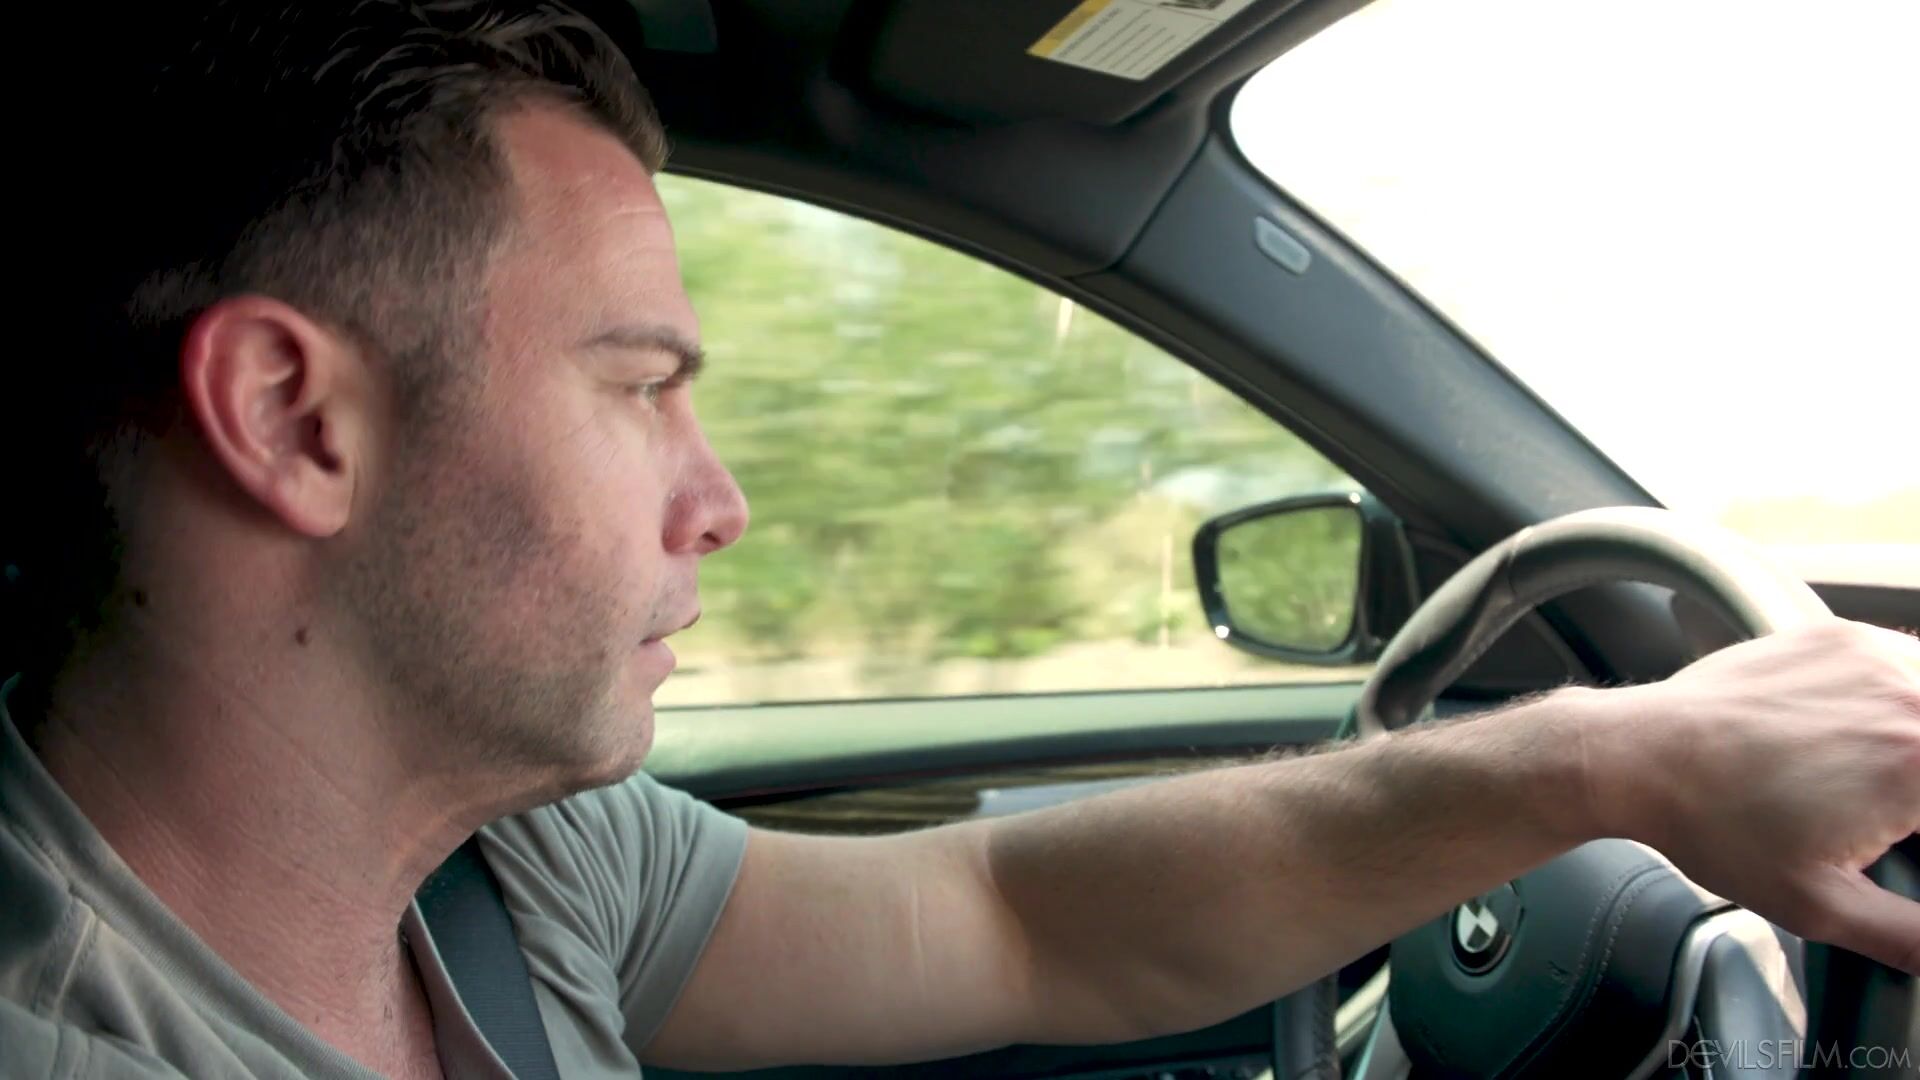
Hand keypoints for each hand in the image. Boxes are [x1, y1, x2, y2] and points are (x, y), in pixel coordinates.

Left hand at [1583, 618, 1919, 972]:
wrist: (1642, 757)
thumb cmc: (1717, 826)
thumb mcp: (1821, 905)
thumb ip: (1911, 936)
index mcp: (1919, 763)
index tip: (1908, 839)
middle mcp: (1907, 697)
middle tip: (1894, 815)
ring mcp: (1874, 657)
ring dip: (1918, 742)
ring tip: (1887, 783)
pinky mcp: (1842, 638)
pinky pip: (1908, 664)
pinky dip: (1907, 698)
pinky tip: (1875, 734)